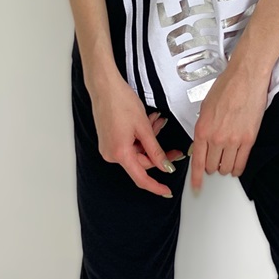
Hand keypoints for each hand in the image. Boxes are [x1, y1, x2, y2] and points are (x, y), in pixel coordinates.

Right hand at [89, 75, 185, 196]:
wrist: (104, 86)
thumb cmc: (120, 101)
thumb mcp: (144, 126)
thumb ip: (156, 150)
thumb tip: (165, 167)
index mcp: (120, 153)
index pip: (141, 178)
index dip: (156, 186)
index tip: (166, 191)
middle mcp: (111, 154)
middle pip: (141, 162)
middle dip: (158, 153)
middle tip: (174, 148)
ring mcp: (108, 147)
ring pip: (136, 151)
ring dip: (149, 140)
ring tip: (157, 122)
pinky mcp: (108, 139)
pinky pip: (129, 144)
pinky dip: (140, 137)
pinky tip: (147, 123)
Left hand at [188, 63, 268, 193]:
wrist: (246, 77)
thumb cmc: (226, 86)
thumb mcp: (205, 107)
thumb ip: (203, 127)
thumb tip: (201, 143)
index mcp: (202, 128)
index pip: (197, 161)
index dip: (196, 177)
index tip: (197, 187)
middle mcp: (216, 137)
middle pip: (212, 166)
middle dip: (212, 167)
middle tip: (214, 163)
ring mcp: (233, 140)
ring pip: (227, 167)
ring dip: (225, 167)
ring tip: (225, 160)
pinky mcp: (249, 139)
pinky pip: (241, 163)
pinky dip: (237, 167)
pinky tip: (236, 165)